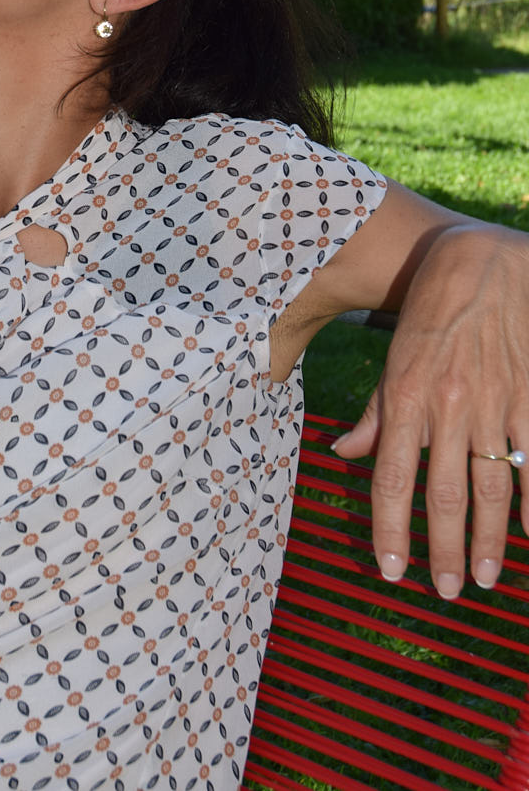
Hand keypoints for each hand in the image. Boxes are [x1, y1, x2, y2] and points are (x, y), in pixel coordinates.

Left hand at [334, 223, 528, 598]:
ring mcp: (493, 402)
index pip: (393, 477)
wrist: (482, 265)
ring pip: (492, 485)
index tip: (392, 572)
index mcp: (406, 396)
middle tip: (447, 590)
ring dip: (491, 538)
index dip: (390, 530)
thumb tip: (344, 454)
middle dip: (445, 549)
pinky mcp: (528, 394)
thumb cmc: (431, 313)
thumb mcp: (392, 359)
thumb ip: (375, 414)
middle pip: (446, 493)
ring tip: (487, 577)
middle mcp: (448, 405)